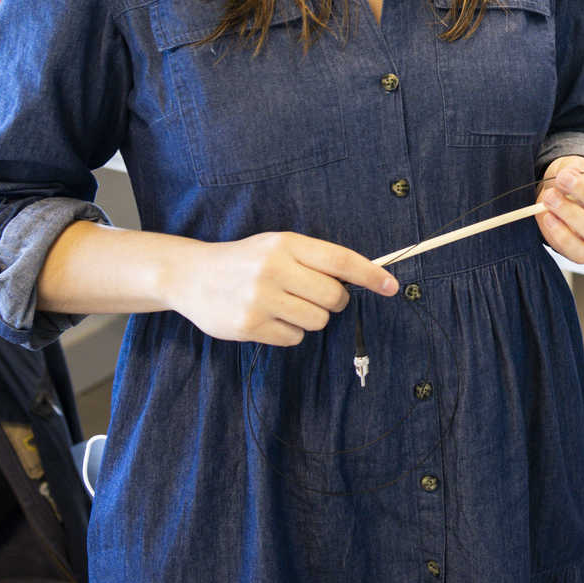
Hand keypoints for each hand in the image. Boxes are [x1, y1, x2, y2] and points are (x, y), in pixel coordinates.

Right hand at [171, 231, 396, 345]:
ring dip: (309, 318)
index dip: (370, 275)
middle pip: (333, 297)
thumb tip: (361, 278)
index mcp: (286, 244)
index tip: (391, 286)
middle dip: (332, 301)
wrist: (192, 275)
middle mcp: (274, 269)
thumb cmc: (246, 260)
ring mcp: (260, 299)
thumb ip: (315, 259)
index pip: (340, 260)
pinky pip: (294, 338)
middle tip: (312, 294)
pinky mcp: (249, 326)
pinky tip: (268, 318)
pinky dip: (289, 332)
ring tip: (284, 304)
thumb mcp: (278, 246)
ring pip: (317, 321)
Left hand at [537, 156, 583, 263]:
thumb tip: (570, 177)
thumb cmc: (577, 178)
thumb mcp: (580, 166)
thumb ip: (579, 170)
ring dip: (571, 214)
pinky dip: (561, 234)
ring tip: (549, 197)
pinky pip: (579, 252)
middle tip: (563, 179)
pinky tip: (548, 217)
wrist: (558, 192)